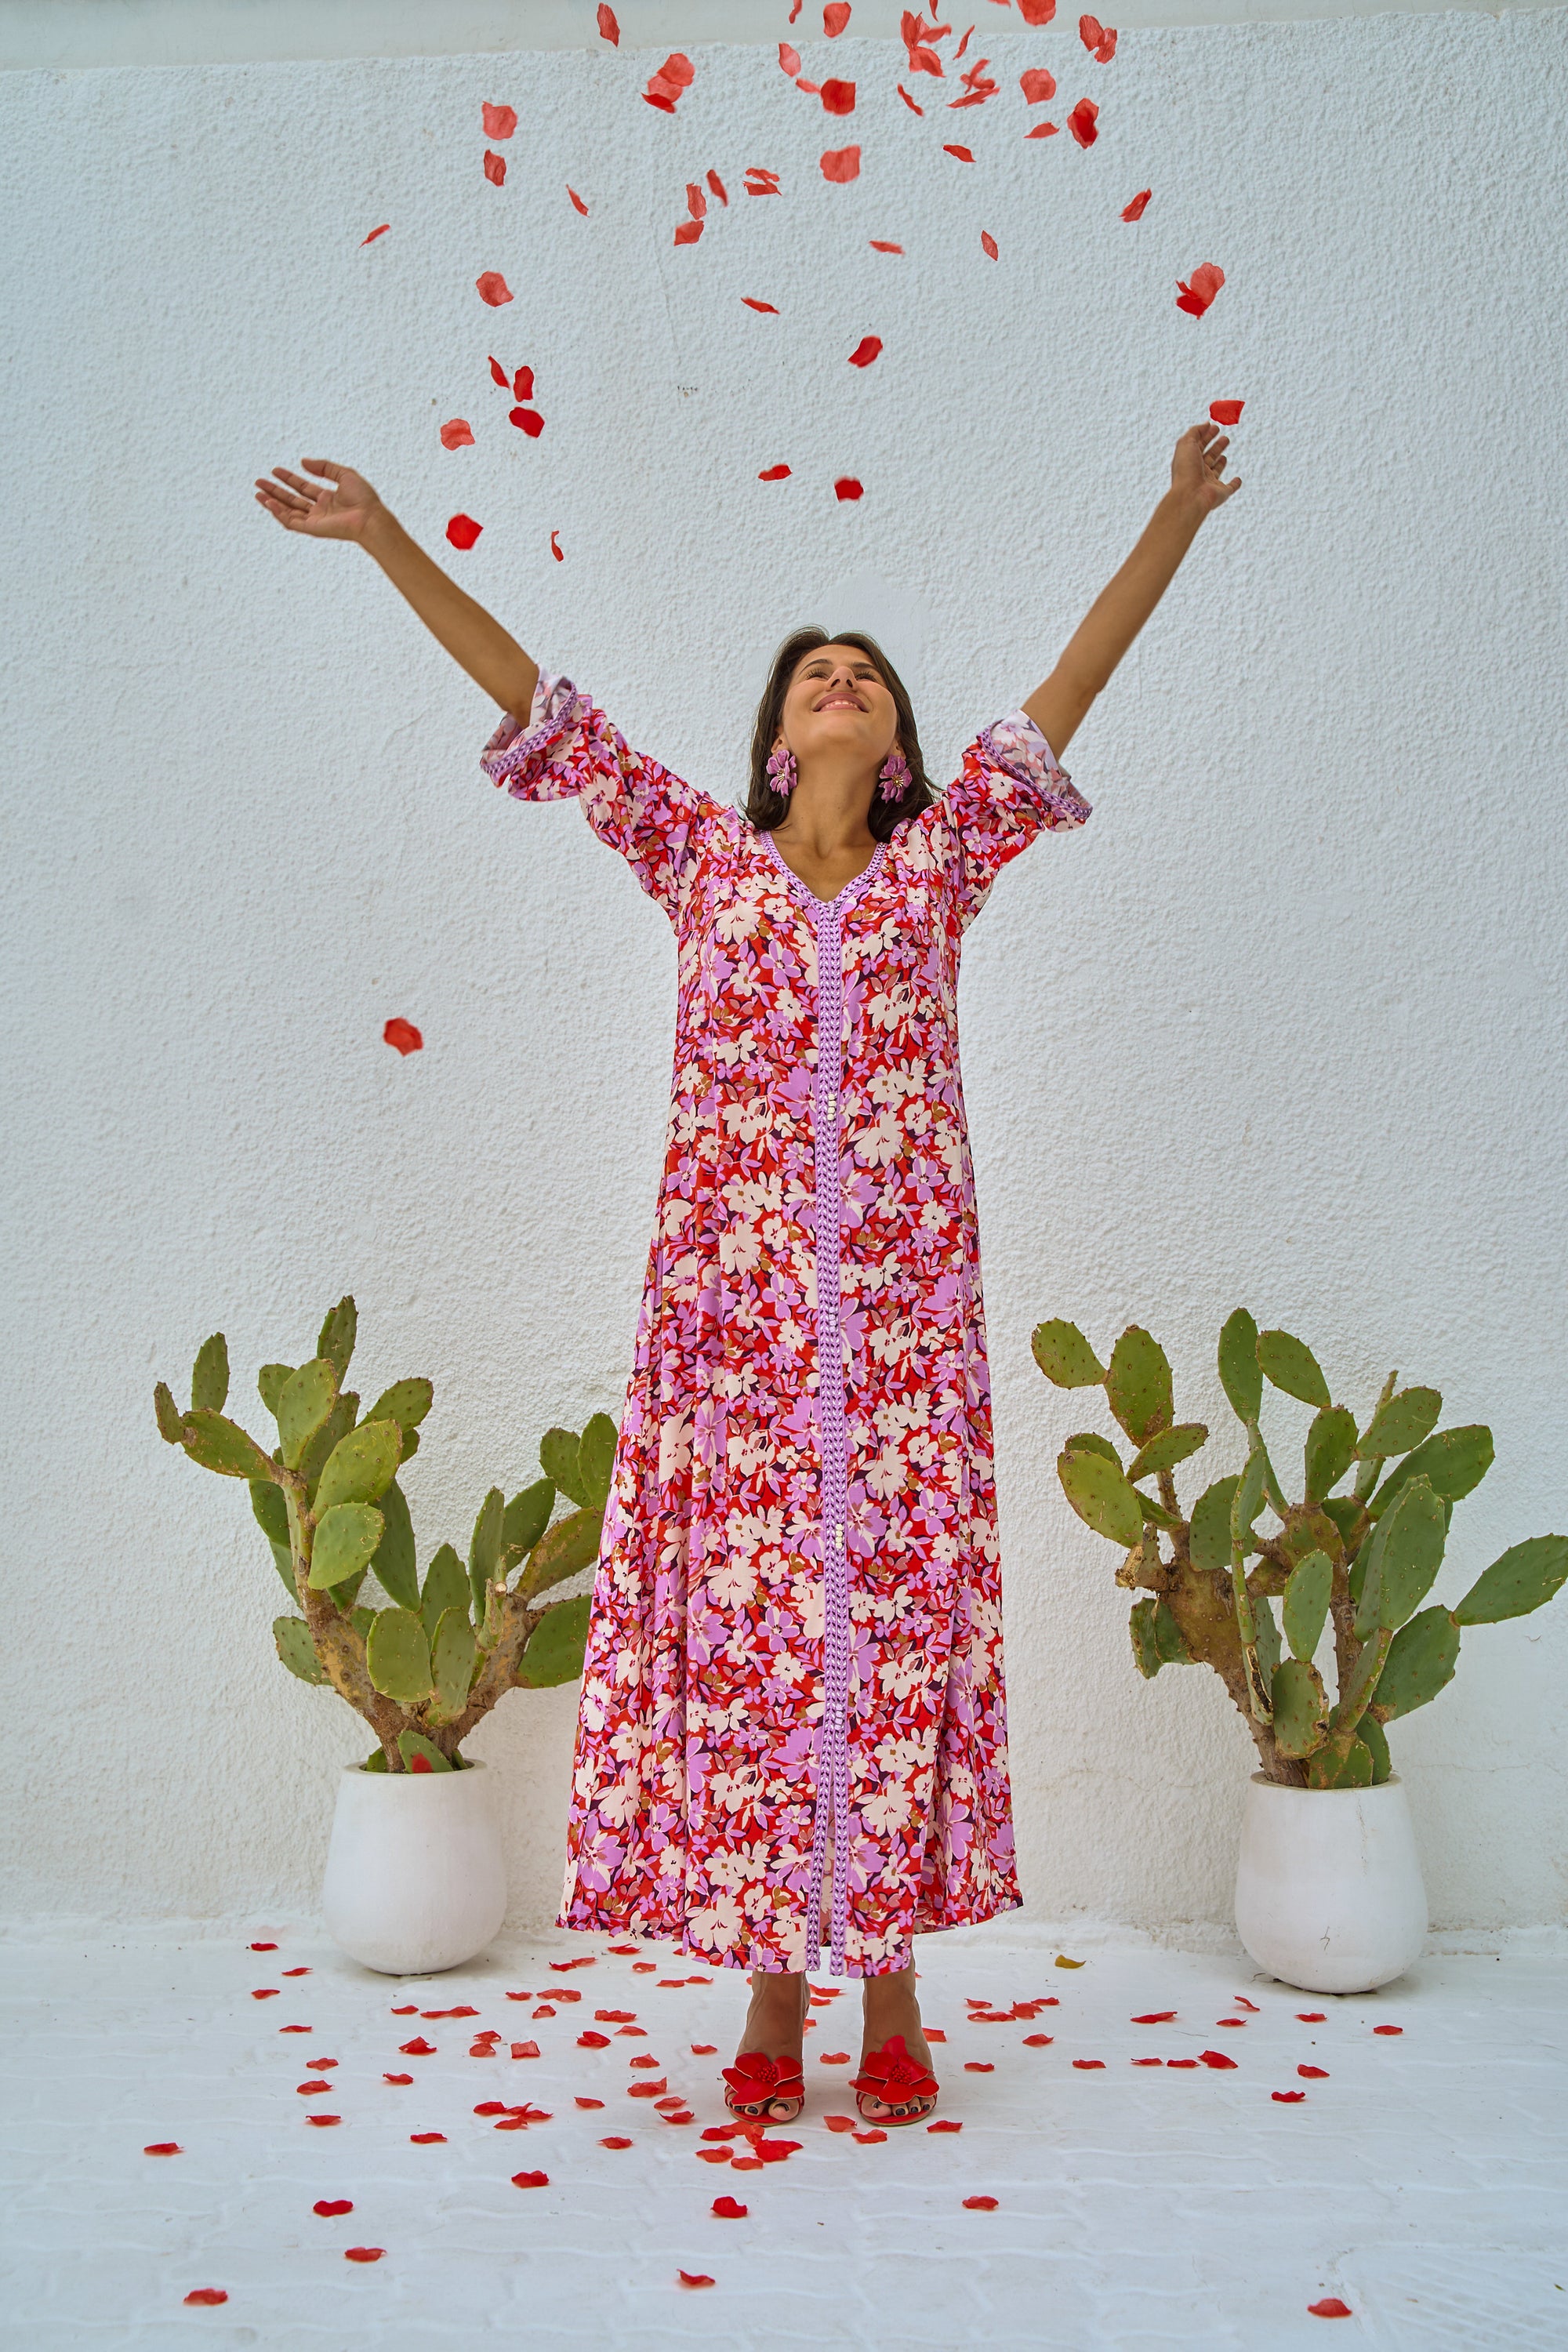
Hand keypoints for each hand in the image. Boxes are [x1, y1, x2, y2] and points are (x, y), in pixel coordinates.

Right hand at [253, 458, 384, 541]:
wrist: (370, 517)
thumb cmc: (363, 498)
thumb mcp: (344, 474)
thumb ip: (324, 467)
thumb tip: (302, 462)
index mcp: (327, 498)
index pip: (303, 487)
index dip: (289, 479)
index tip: (275, 470)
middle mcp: (319, 510)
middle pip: (292, 500)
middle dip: (275, 491)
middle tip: (259, 482)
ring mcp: (315, 520)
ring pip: (289, 512)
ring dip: (272, 503)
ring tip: (258, 493)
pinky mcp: (313, 529)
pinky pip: (292, 522)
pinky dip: (279, 514)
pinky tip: (270, 503)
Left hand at [1169, 422, 1241, 519]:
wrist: (1190, 496)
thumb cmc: (1186, 470)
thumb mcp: (1186, 443)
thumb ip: (1195, 431)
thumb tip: (1206, 424)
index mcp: (1189, 460)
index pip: (1198, 445)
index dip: (1206, 435)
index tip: (1215, 427)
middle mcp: (1198, 472)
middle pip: (1208, 457)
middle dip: (1216, 447)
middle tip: (1224, 438)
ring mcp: (1209, 483)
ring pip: (1216, 471)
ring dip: (1220, 463)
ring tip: (1224, 455)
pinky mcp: (1221, 493)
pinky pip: (1229, 488)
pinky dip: (1234, 484)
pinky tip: (1238, 480)